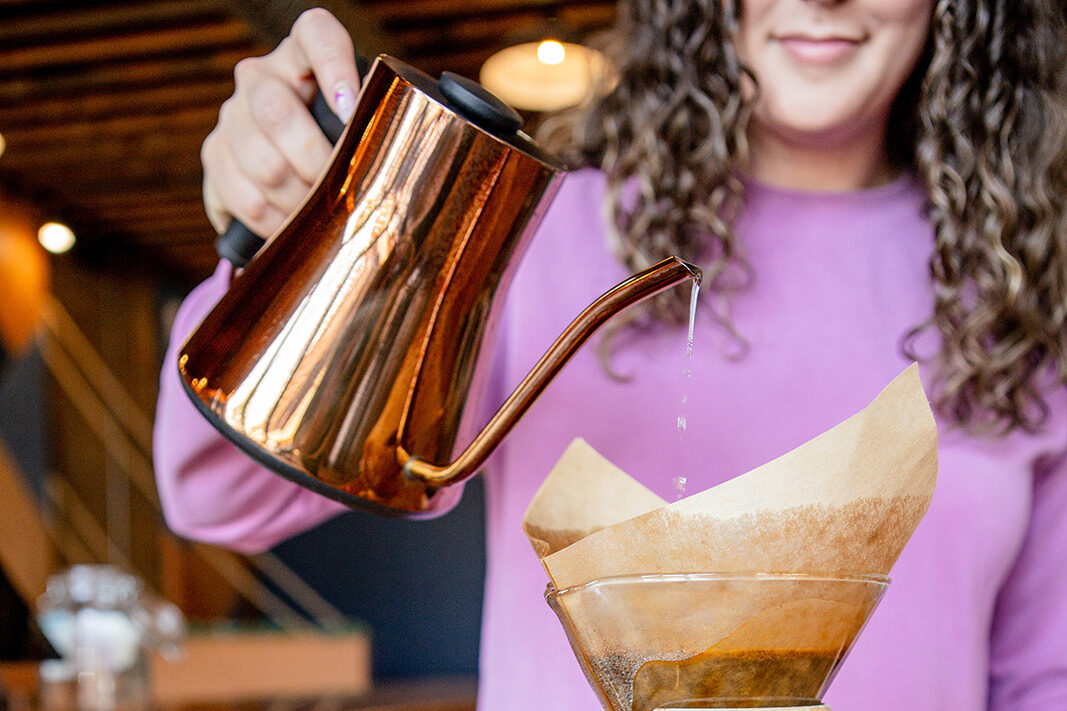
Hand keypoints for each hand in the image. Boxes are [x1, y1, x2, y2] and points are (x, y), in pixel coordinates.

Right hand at [200, 8, 359, 236]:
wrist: (289, 171)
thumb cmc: (338, 143)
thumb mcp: (356, 123)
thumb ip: (370, 123)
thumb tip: (385, 156)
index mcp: (300, 56)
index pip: (316, 33)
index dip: (334, 64)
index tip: (351, 108)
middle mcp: (258, 78)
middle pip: (278, 113)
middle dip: (316, 163)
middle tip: (339, 189)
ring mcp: (231, 116)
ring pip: (264, 165)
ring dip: (299, 200)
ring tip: (318, 213)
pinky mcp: (214, 156)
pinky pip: (246, 198)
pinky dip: (275, 222)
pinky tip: (291, 224)